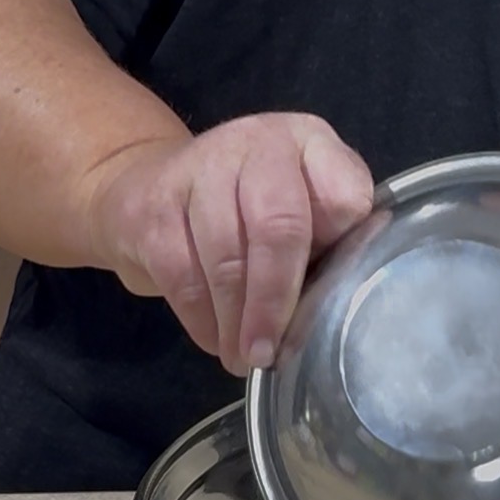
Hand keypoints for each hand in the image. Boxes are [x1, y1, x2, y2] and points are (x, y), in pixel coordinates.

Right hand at [84, 113, 373, 374]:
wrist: (152, 188)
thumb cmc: (249, 213)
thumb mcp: (305, 213)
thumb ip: (334, 242)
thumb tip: (346, 297)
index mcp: (309, 142)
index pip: (342, 196)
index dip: (339, 256)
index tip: (331, 304)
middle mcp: (258, 142)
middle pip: (278, 228)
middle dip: (276, 303)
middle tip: (270, 353)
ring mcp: (201, 166)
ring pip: (226, 259)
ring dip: (237, 323)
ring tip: (245, 358)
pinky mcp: (153, 205)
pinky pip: (183, 276)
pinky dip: (202, 320)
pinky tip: (216, 340)